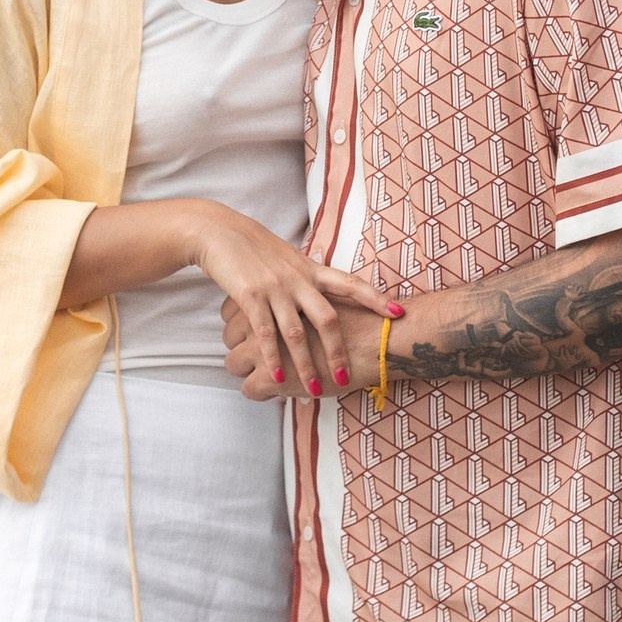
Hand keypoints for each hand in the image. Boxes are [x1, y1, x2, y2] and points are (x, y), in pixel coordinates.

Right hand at [189, 207, 394, 401]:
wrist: (221, 232)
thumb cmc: (257, 249)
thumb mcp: (290, 259)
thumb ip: (310, 278)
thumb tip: (332, 294)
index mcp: (311, 269)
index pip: (351, 283)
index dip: (376, 298)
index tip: (399, 312)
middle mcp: (298, 279)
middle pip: (327, 318)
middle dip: (338, 350)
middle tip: (346, 376)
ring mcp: (275, 288)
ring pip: (297, 333)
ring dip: (307, 365)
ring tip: (316, 390)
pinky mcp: (250, 296)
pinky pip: (266, 333)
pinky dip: (274, 358)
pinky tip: (279, 378)